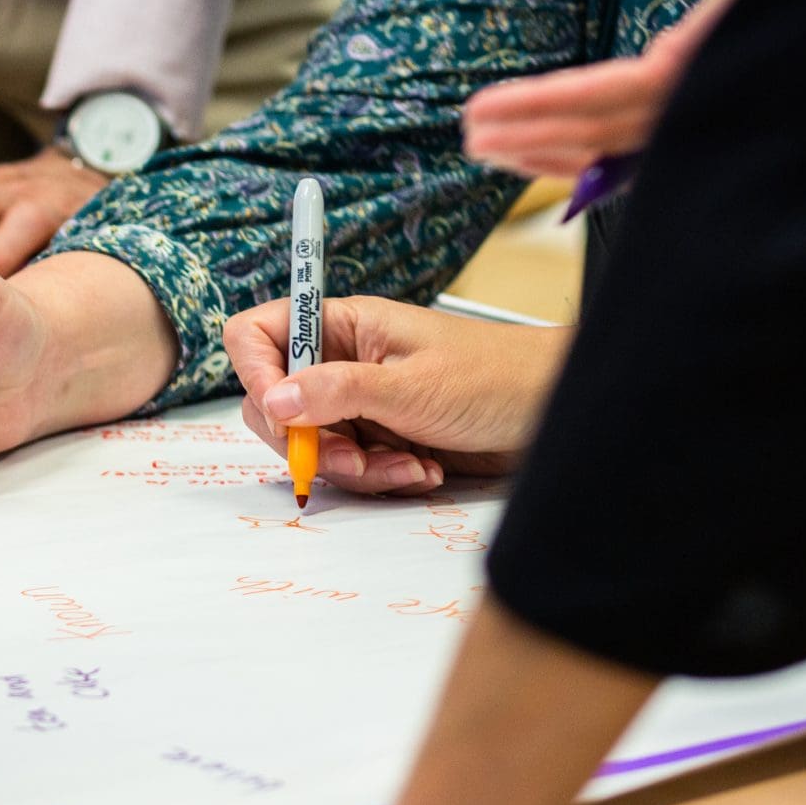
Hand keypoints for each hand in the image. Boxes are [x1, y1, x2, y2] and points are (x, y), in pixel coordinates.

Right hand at [223, 297, 567, 494]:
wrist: (553, 412)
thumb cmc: (495, 378)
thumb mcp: (411, 386)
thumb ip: (336, 392)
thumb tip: (271, 402)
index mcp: (343, 326)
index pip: (258, 335)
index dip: (252, 372)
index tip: (278, 412)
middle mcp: (340, 362)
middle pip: (274, 403)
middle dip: (306, 441)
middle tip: (351, 458)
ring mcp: (357, 404)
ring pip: (310, 444)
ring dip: (352, 468)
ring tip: (406, 467)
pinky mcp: (378, 439)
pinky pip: (348, 468)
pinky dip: (379, 478)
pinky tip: (421, 470)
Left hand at [461, 0, 805, 175]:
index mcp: (728, 55)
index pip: (623, 92)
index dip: (549, 107)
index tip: (483, 113)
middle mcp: (728, 97)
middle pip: (616, 134)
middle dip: (537, 139)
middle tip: (468, 137)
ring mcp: (733, 116)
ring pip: (634, 152)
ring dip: (560, 153)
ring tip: (493, 151)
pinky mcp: (732, 120)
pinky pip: (660, 152)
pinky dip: (607, 156)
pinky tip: (566, 158)